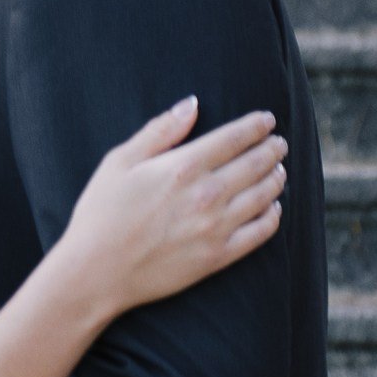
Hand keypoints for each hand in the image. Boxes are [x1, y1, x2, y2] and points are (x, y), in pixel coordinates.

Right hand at [61, 97, 287, 318]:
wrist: (96, 272)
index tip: (267, 120)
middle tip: (280, 143)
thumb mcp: (120, 162)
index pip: (234, 138)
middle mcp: (207, 194)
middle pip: (255, 164)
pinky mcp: (219, 256)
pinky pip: (260, 233)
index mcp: (183, 167)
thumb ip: (159, 131)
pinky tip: (274, 208)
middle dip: (272, 150)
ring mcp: (216, 227)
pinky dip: (273, 216)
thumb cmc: (101, 213)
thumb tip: (192, 104)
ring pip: (263, 196)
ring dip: (276, 179)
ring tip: (280, 170)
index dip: (256, 126)